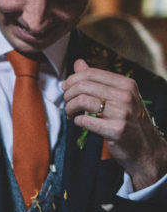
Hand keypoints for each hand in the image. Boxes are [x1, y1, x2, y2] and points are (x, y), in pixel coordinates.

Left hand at [64, 59, 166, 188]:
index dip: (72, 80)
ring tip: (70, 113)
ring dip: (69, 108)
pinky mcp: (116, 130)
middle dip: (68, 94)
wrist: (145, 148)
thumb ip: (97, 80)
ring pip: (81, 101)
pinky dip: (76, 121)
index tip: (66, 88)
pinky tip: (79, 122)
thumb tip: (78, 63)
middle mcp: (126, 96)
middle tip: (67, 103)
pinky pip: (84, 120)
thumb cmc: (128, 120)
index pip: (90, 73)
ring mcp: (122, 113)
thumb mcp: (118, 96)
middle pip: (83, 86)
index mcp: (127, 84)